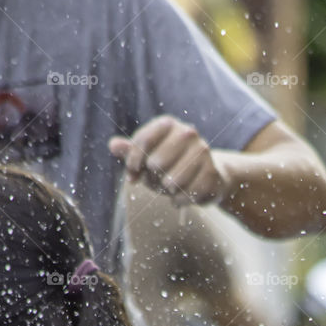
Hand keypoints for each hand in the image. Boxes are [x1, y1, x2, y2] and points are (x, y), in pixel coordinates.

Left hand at [109, 116, 230, 205]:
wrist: (209, 174)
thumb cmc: (172, 164)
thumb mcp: (149, 155)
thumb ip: (131, 151)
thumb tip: (113, 145)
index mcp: (168, 124)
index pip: (143, 141)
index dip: (133, 161)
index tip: (132, 174)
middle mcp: (188, 133)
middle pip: (156, 163)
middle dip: (152, 178)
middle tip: (158, 180)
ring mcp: (203, 153)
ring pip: (172, 182)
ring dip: (166, 191)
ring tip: (170, 188)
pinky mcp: (212, 174)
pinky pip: (186, 195)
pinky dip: (179, 201)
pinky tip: (180, 198)